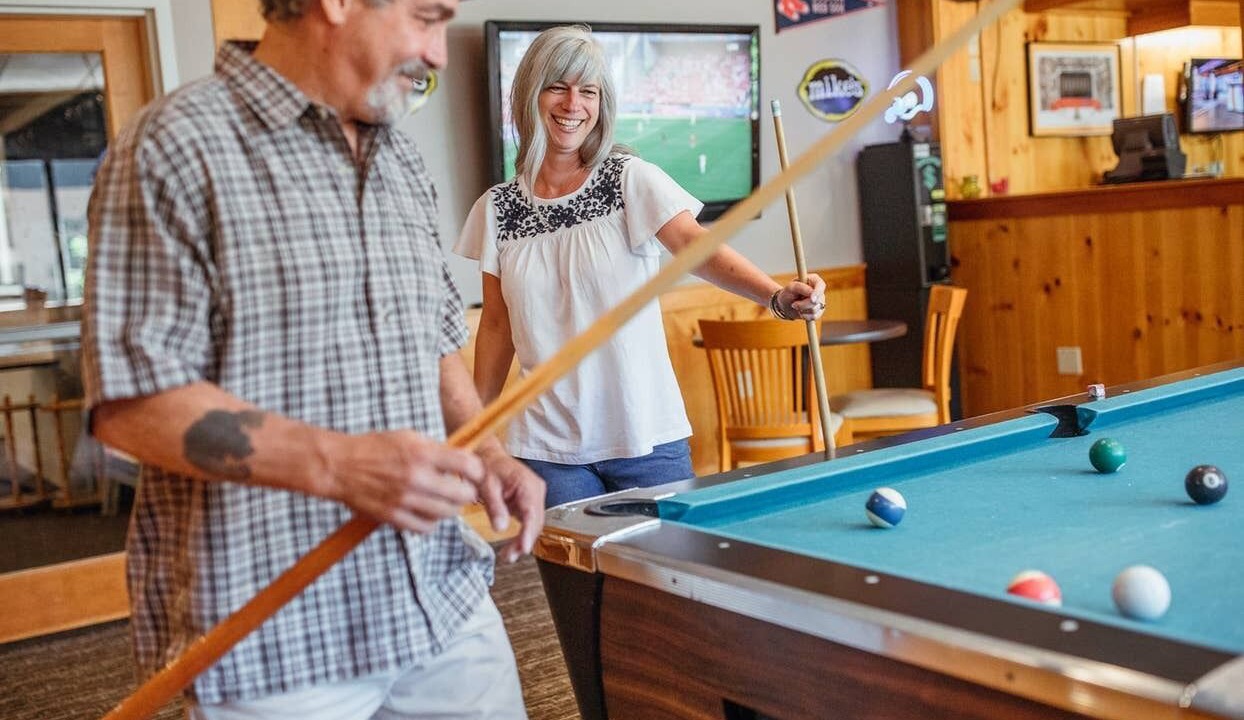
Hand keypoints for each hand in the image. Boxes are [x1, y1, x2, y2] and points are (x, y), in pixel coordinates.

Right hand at [325, 430, 482, 533]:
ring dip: (451, 508)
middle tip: (464, 490)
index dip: (478, 471)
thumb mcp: (408, 437)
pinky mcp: (393, 517)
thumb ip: (436, 449)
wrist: (339, 466)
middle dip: (468, 492)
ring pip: (447, 513)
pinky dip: (432, 522)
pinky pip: (426, 528)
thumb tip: (463, 459)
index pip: (467, 465)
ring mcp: (404, 500)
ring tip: (446, 500)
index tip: (476, 474)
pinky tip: (428, 512)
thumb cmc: (374, 447)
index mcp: (421, 453)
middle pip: (462, 494)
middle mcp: (416, 478)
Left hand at [474, 444, 545, 562]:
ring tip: (509, 555)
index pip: (532, 513)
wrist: (489, 456)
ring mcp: (535, 496)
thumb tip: (499, 528)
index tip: (524, 548)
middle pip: (536, 521)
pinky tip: (514, 545)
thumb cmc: (488, 466)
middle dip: (524, 541)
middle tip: (510, 557)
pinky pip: (530, 520)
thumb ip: (494, 507)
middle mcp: (536, 490)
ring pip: (534, 524)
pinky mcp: (530, 501)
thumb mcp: (486, 486)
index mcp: (527, 484)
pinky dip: (523, 534)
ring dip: (524, 540)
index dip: (528, 532)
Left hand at [777, 273, 826, 320]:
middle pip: (817, 300)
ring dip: (802, 310)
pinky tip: (800, 312)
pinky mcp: (819, 311)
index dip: (817, 292)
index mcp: (814, 280)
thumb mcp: (790, 288)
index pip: (820, 285)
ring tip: (796, 306)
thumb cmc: (787, 293)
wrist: (785, 305)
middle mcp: (819, 290)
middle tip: (793, 304)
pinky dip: (805, 316)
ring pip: (815, 309)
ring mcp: (820, 301)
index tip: (812, 299)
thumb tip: (812, 294)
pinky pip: (815, 316)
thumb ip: (801, 287)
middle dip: (804, 304)